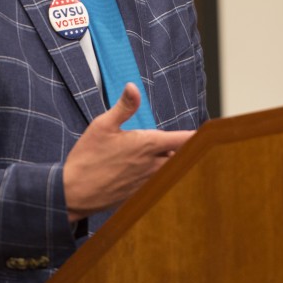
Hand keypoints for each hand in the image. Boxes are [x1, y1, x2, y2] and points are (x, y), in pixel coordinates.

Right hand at [63, 83, 194, 222]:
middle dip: (186, 151)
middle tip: (193, 144)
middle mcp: (152, 165)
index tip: (209, 133)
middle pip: (182, 157)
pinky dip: (162, 179)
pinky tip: (155, 175)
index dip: (197, 136)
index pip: (183, 140)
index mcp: (146, 145)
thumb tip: (133, 87)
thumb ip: (124, 106)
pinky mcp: (140, 195)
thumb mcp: (102, 125)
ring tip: (174, 158)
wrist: (73, 192)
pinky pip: (159, 186)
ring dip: (175, 164)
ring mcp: (147, 182)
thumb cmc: (86, 158)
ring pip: (172, 172)